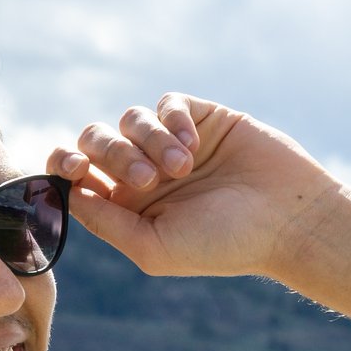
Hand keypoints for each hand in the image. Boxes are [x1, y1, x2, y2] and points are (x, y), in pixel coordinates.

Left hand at [46, 93, 343, 279]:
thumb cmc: (223, 244)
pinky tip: (195, 146)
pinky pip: (166, 103)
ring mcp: (171, 142)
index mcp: (126, 207)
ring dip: (148, 141)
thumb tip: (66, 192)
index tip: (75, 168)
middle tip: (146, 180)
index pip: (77, 176)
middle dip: (112, 154)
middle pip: (96, 140)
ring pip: (129, 118)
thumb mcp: (154, 246)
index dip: (63, 163)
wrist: (288, 219)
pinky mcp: (201, 117)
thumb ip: (106, 222)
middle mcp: (143, 172)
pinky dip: (172, 121)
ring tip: (182, 168)